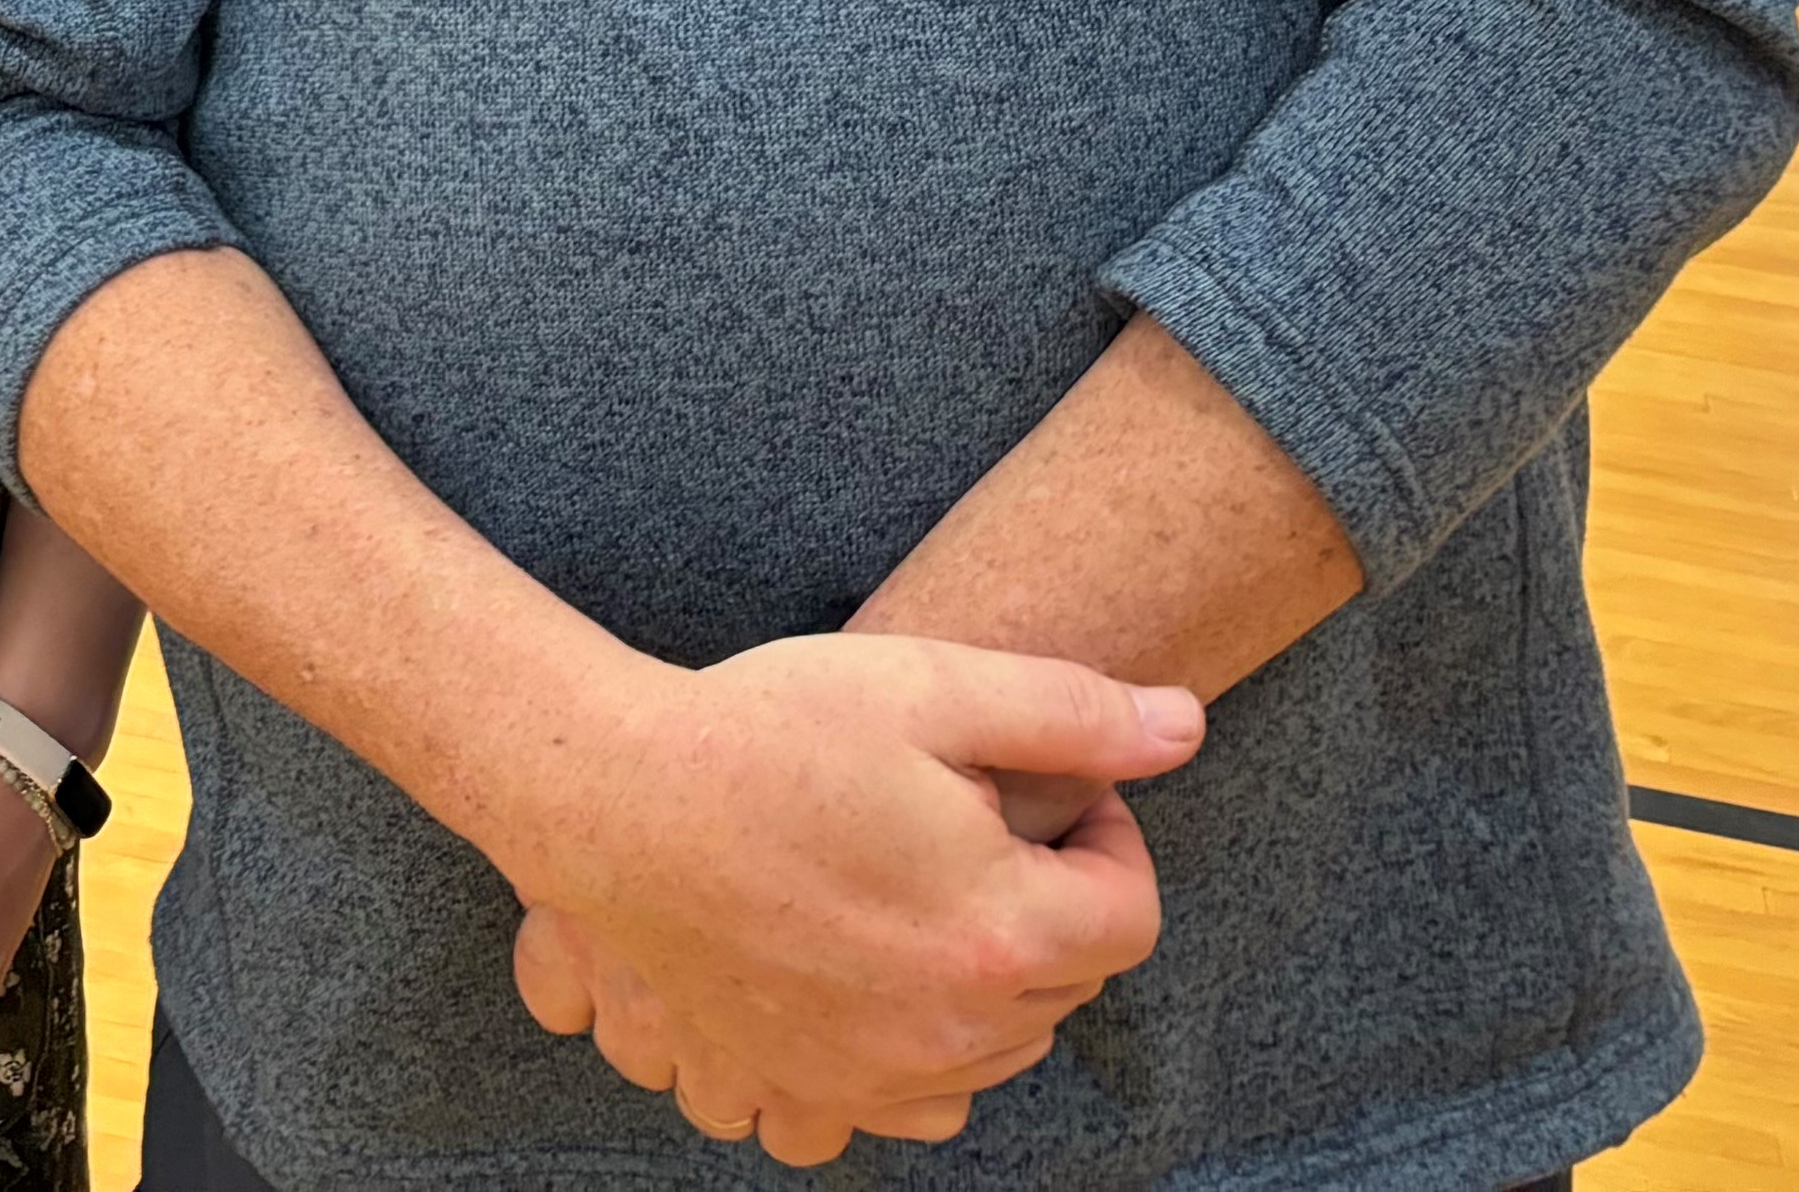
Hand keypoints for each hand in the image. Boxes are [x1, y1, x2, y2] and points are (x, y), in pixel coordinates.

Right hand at [491, 633, 1200, 1165]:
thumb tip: (1187, 726)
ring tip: (920, 889)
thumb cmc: (766, 732)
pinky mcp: (806, 1092)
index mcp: (1001, 929)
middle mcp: (952, 1029)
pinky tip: (876, 978)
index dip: (1106, 837)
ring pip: (997, 1051)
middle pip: (1066, 985)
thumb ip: (1072, 709)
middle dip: (1046, 902)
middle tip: (970, 821)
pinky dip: (917, 1059)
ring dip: (990, 981)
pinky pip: (906, 1112)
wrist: (611, 802)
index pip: (1130, 913)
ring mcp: (873, 1074)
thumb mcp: (928, 686)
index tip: (1045, 791)